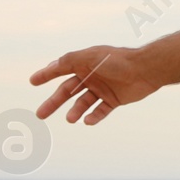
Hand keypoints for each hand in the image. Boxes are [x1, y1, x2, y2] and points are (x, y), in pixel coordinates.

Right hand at [29, 46, 159, 124]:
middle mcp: (92, 76)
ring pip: (83, 103)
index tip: (33, 81)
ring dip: (75, 111)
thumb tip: (50, 65)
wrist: (146, 70)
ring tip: (70, 119)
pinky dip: (93, 117)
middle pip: (68, 91)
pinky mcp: (115, 99)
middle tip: (40, 114)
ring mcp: (103, 88)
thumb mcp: (90, 57)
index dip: (47, 74)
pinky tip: (87, 121)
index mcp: (85, 63)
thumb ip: (69, 61)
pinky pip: (101, 110)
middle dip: (54, 102)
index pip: (61, 69)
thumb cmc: (118, 60)